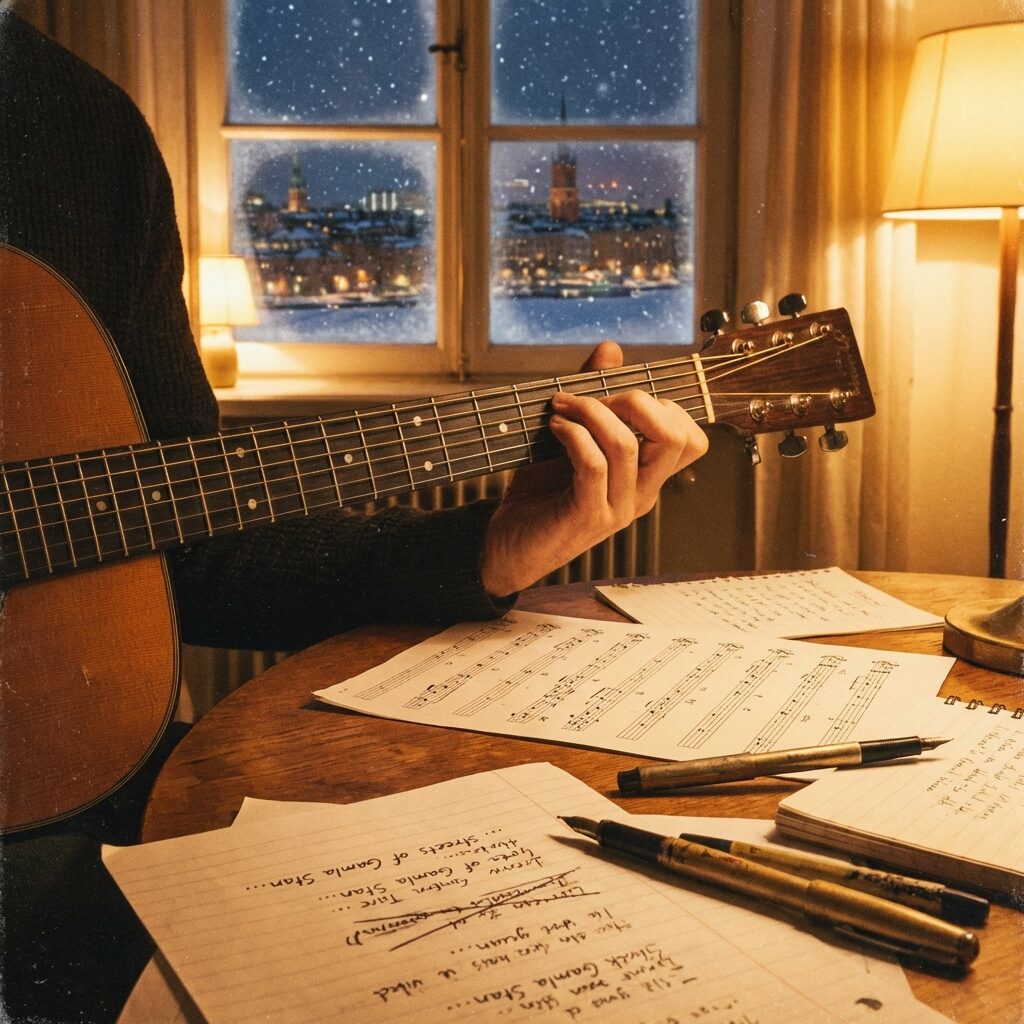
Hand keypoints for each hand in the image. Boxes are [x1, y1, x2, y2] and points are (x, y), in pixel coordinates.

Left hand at [480, 341, 708, 596]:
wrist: (505, 547)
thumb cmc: (539, 493)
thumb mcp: (571, 438)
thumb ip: (594, 396)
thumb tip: (611, 349)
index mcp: (646, 478)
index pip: (690, 438)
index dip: (662, 405)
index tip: (616, 395)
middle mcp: (641, 494)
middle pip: (675, 438)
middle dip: (636, 400)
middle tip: (593, 396)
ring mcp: (617, 509)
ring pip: (628, 445)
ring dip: (591, 412)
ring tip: (561, 406)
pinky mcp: (588, 517)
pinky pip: (594, 465)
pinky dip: (574, 436)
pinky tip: (555, 428)